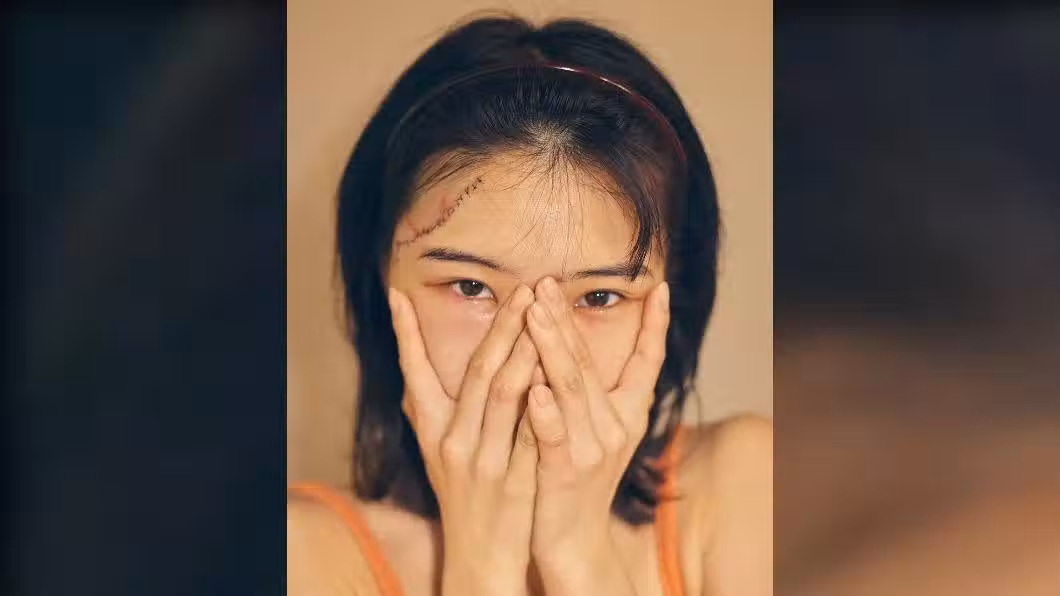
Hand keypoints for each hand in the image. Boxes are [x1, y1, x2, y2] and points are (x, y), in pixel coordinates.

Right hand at [388, 286, 539, 595]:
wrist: (481, 554)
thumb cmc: (463, 493)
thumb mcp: (438, 451)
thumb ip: (433, 408)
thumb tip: (417, 364)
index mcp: (432, 431)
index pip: (414, 374)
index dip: (405, 335)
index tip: (397, 295)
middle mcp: (453, 442)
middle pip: (477, 374)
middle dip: (499, 328)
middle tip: (521, 291)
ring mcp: (484, 460)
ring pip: (503, 396)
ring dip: (523, 352)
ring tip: (540, 316)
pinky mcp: (515, 478)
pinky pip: (530, 430)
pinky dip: (541, 400)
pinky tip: (554, 372)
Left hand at [523, 277, 670, 594]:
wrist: (571, 540)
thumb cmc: (575, 478)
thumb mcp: (594, 430)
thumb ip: (588, 389)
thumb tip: (574, 340)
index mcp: (627, 414)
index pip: (646, 362)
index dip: (654, 326)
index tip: (658, 287)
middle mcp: (616, 428)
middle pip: (591, 363)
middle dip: (568, 319)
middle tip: (546, 281)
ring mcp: (593, 451)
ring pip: (571, 389)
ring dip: (553, 347)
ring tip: (536, 312)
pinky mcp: (566, 474)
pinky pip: (556, 437)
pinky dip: (546, 412)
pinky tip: (534, 388)